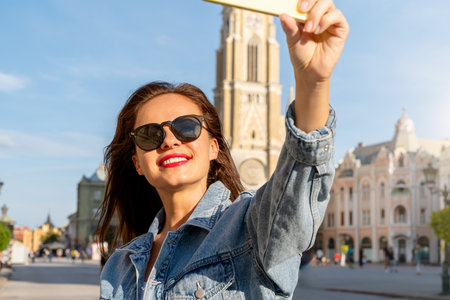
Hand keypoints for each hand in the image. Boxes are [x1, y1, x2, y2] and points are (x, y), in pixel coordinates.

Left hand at [280, 0, 348, 132]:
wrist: (309, 71)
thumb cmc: (301, 55)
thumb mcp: (292, 40)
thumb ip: (289, 27)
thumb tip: (282, 15)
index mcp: (307, 14)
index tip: (297, 5)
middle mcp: (320, 14)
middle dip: (310, 1)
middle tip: (302, 9)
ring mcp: (330, 20)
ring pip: (328, 4)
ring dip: (316, 14)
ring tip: (309, 29)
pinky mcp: (340, 29)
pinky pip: (337, 16)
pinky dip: (326, 20)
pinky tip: (318, 30)